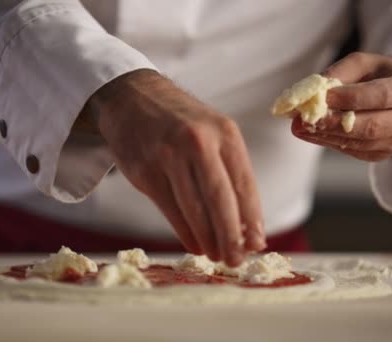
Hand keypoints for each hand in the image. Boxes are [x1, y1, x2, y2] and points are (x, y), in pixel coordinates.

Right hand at [81, 69, 265, 265]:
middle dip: (231, 236)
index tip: (257, 243)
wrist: (134, 97)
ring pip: (194, 208)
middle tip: (237, 259)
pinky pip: (170, 209)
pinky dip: (185, 232)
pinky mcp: (145, 170)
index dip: (252, 218)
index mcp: (224, 132)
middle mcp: (197, 142)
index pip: (244, 183)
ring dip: (208, 238)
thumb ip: (230, 171)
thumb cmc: (182, 121)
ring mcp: (168, 156)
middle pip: (220, 199)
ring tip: (217, 255)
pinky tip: (195, 244)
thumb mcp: (214, 132)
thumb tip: (247, 224)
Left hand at [292, 52, 391, 160]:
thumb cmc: (379, 74)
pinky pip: (355, 152)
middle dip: (334, 123)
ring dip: (326, 136)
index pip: (380, 96)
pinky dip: (330, 143)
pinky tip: (311, 134)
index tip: (322, 97)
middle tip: (305, 119)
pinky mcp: (383, 154)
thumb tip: (310, 92)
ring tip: (299, 127)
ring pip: (360, 143)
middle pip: (371, 126)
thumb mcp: (363, 63)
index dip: (350, 98)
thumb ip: (339, 73)